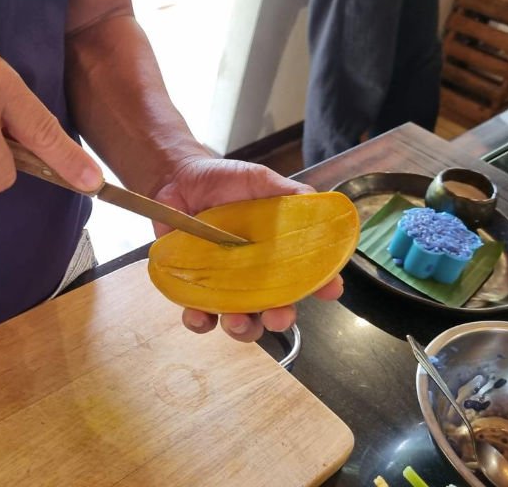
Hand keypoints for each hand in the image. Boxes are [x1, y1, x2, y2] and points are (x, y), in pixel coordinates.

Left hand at [152, 157, 344, 341]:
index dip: (322, 285)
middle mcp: (256, 276)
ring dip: (242, 328)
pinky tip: (197, 314)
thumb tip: (318, 205)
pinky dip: (200, 321)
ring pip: (240, 322)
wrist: (177, 179)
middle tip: (277, 316)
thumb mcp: (260, 180)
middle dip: (281, 319)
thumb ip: (289, 194)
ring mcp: (225, 287)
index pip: (307, 275)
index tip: (330, 289)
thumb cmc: (223, 181)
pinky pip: (199, 317)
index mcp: (278, 253)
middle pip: (276, 310)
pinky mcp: (194, 290)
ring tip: (235, 321)